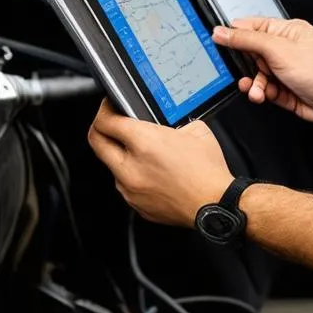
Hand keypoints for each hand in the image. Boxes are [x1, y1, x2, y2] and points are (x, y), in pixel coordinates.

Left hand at [87, 101, 232, 224]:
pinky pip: (125, 185)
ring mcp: (130, 189)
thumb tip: (163, 124)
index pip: (105, 121)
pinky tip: (153, 174)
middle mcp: (131, 167)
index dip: (105, 109)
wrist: (215, 204)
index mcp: (145, 143)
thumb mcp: (196, 131)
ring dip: (120, 156)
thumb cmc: (208, 172)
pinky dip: (133, 177)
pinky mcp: (135, 204)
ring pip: (111, 166)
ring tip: (141, 154)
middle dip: (100, 128)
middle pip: (96, 141)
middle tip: (110, 124)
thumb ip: (172, 124)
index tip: (110, 107)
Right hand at [212, 17, 312, 122]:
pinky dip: (260, 93)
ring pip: (254, 74)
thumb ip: (248, 40)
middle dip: (242, 64)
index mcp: (285, 31)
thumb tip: (222, 31)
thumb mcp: (280, 51)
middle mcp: (284, 49)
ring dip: (252, 83)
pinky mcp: (284, 89)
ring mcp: (284, 70)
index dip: (232, 34)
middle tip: (241, 70)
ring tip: (257, 89)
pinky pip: (262, 89)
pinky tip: (263, 95)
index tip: (216, 42)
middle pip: (249, 53)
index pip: (250, 27)